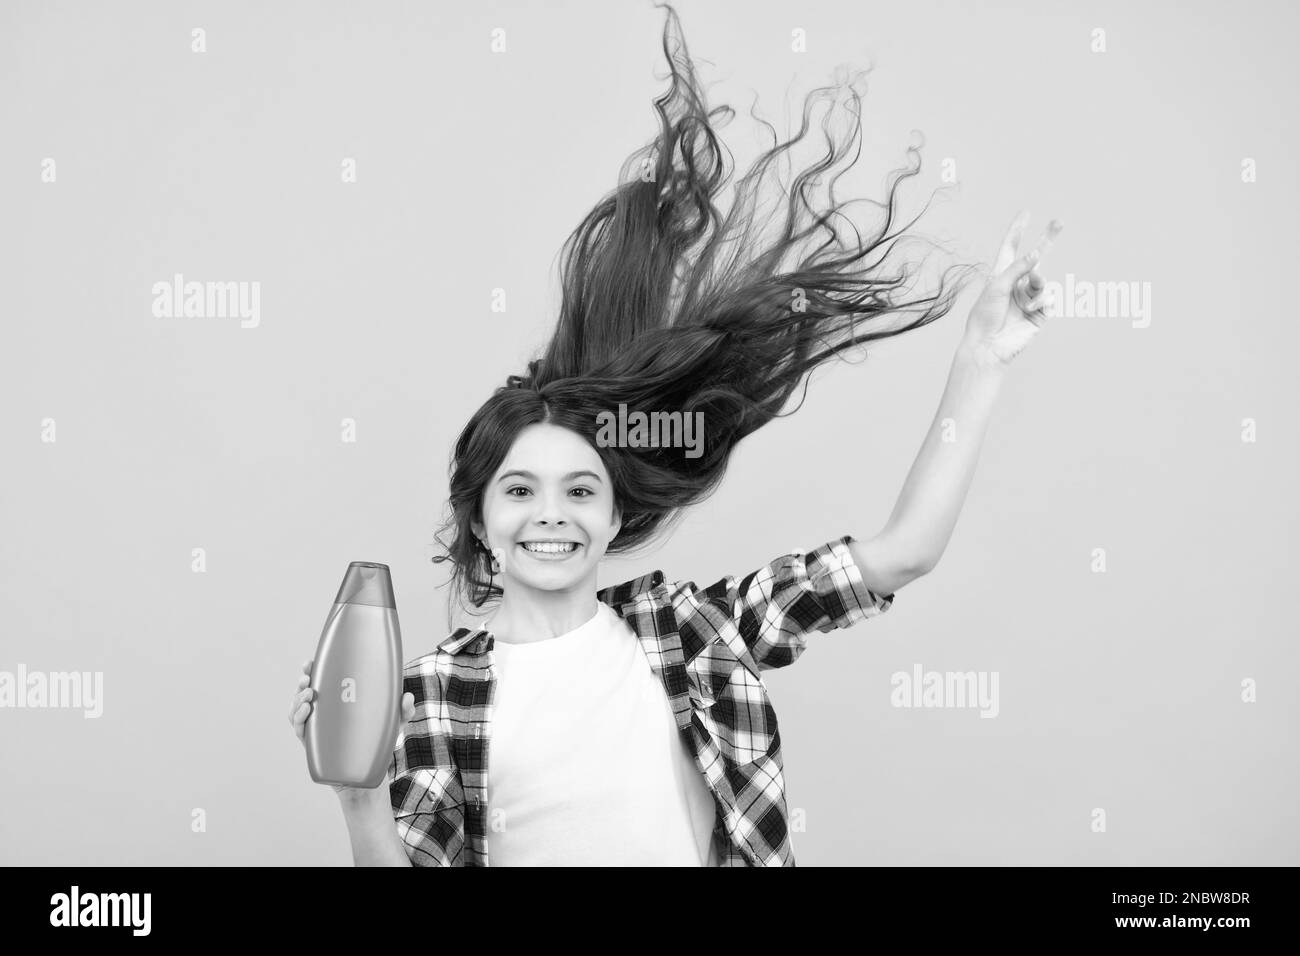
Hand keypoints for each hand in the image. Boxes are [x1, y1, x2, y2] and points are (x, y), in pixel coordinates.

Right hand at [289, 658, 414, 796]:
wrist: (369, 778)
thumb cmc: (377, 745)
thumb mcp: (393, 725)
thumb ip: (403, 711)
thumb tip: (408, 697)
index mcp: (338, 704)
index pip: (321, 683)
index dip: (311, 671)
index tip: (310, 662)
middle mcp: (325, 715)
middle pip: (305, 695)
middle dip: (302, 683)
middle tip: (307, 678)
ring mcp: (318, 731)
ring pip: (299, 712)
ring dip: (298, 701)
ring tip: (309, 696)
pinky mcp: (315, 747)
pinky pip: (302, 732)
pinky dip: (299, 721)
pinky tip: (307, 713)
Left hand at [963, 210, 1062, 367]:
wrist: (989, 345)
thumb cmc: (985, 316)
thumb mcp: (997, 287)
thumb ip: (1017, 269)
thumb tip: (1036, 254)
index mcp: (1001, 275)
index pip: (1011, 247)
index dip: (1018, 230)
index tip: (1025, 213)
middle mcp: (1017, 284)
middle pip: (1036, 257)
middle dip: (1047, 239)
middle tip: (1060, 221)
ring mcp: (1029, 297)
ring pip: (1043, 280)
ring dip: (1037, 286)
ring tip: (1025, 301)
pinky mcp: (1040, 312)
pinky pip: (1049, 297)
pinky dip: (1040, 301)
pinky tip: (1029, 311)